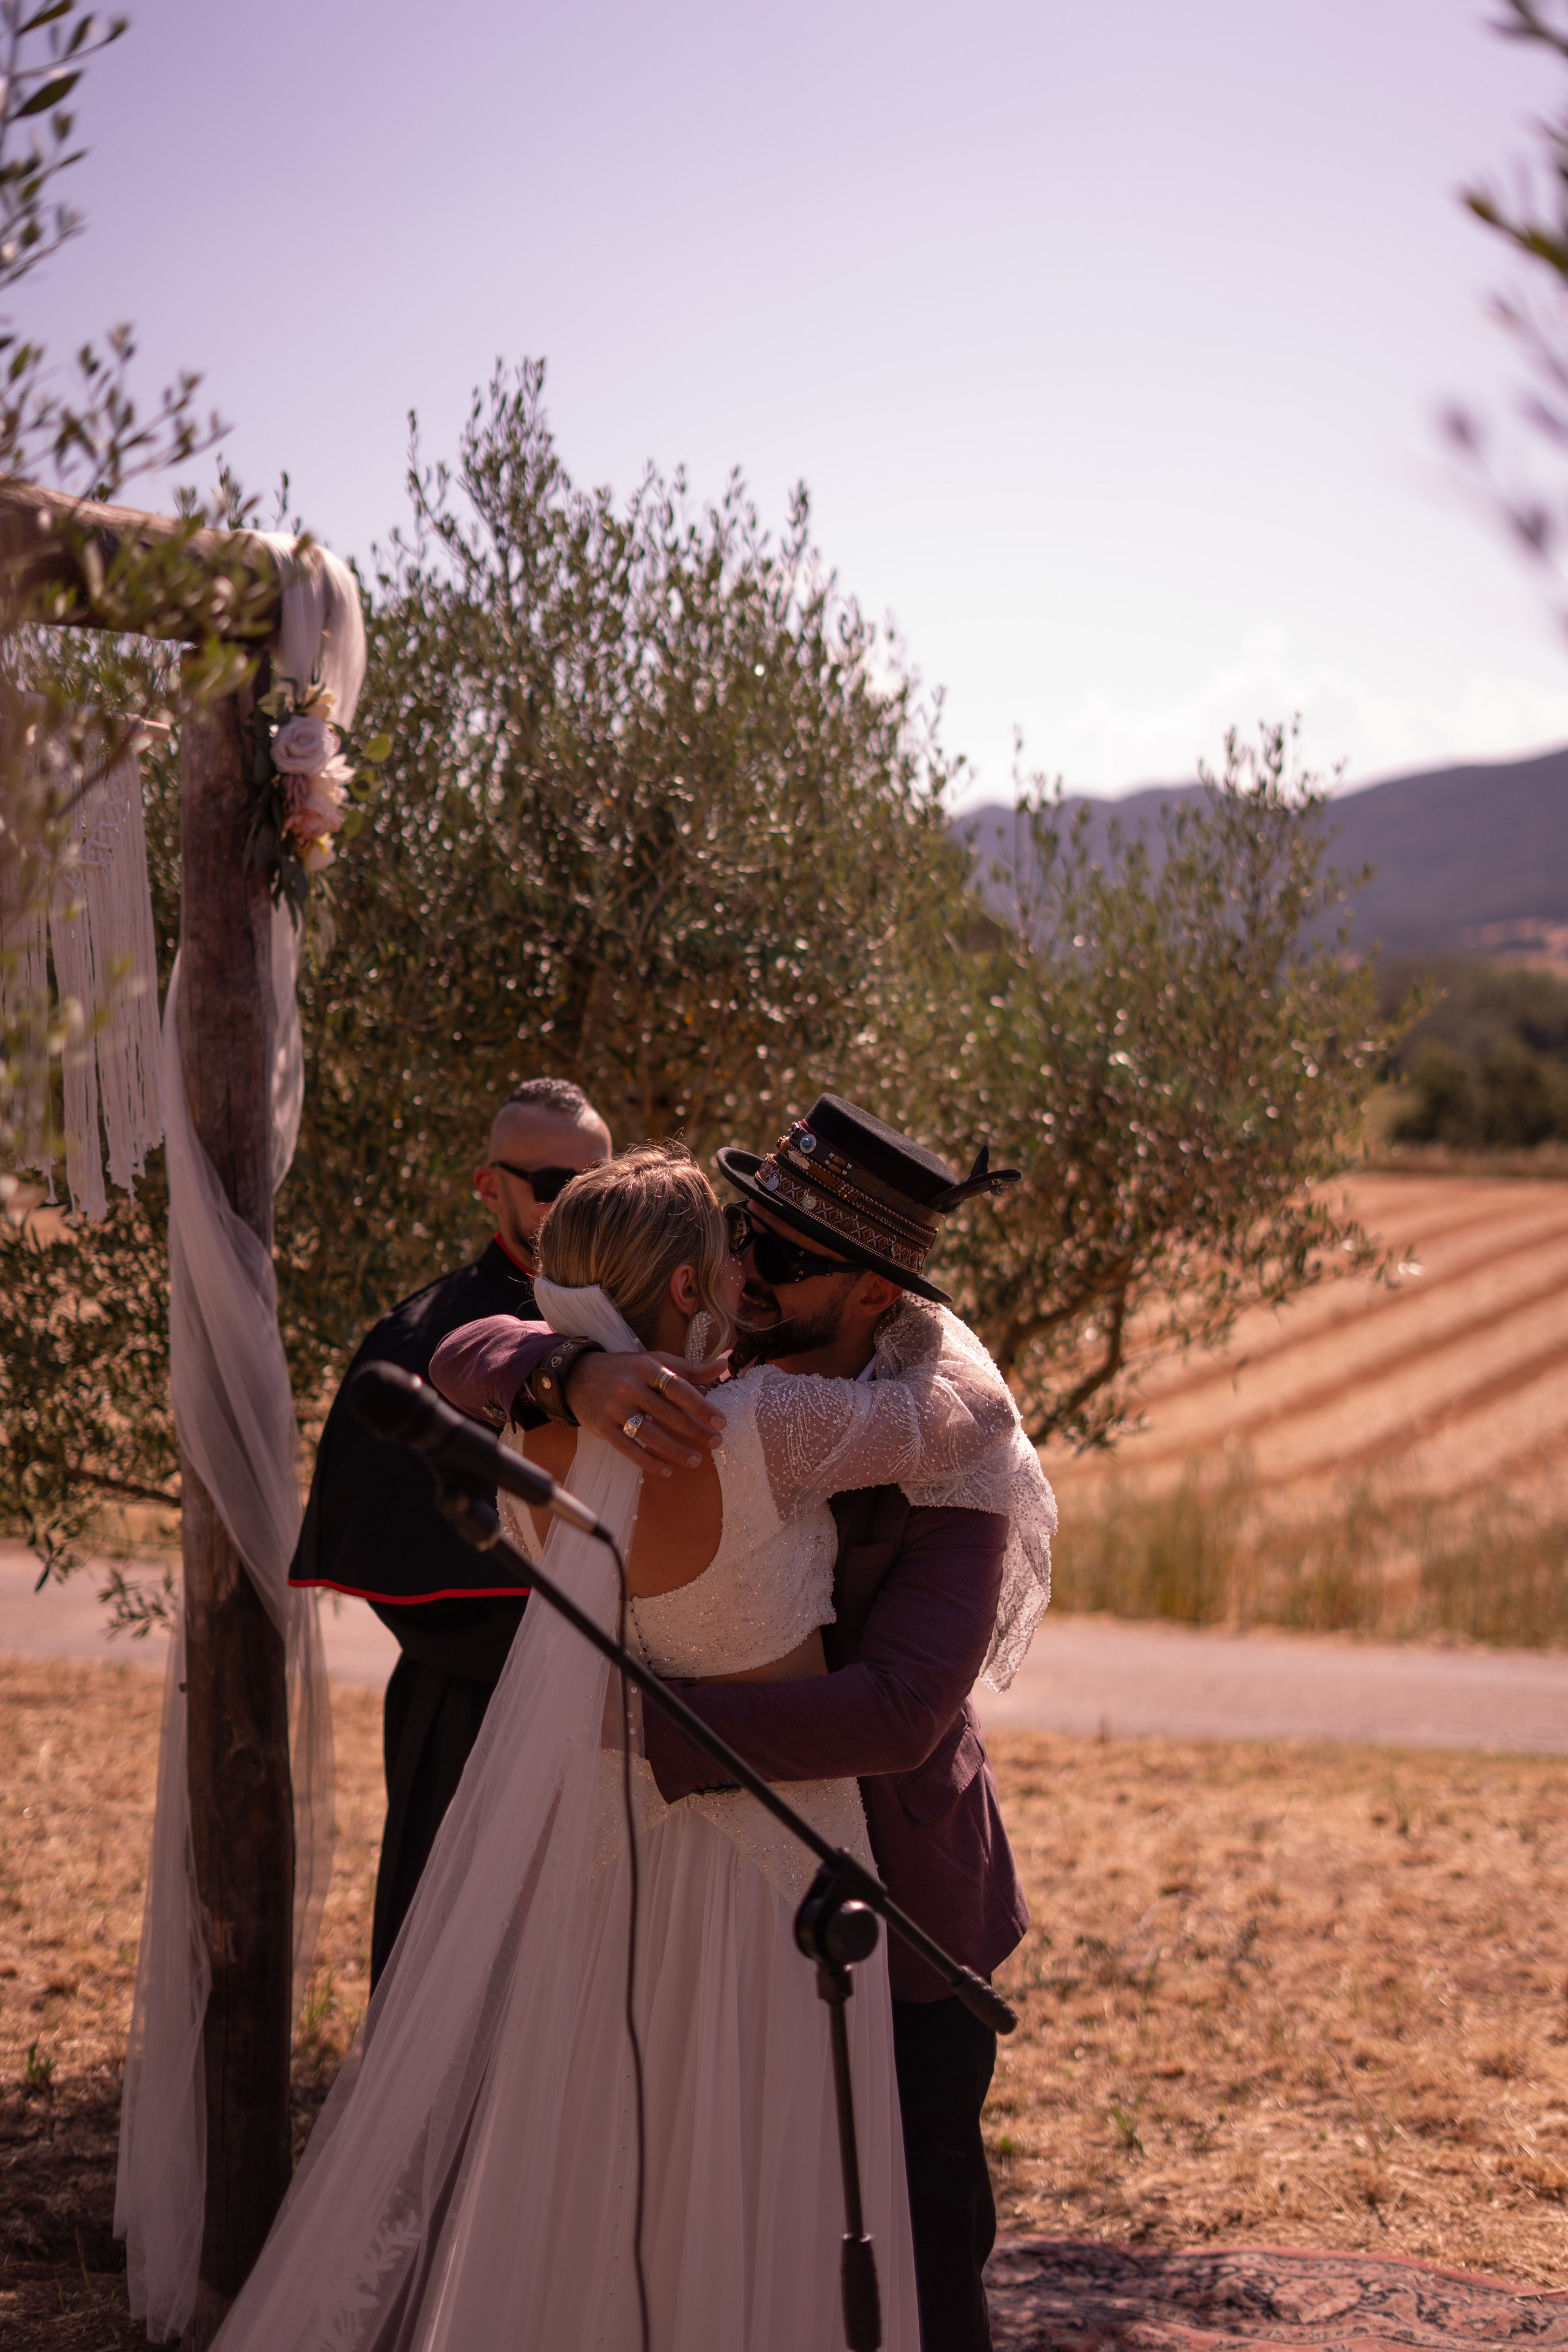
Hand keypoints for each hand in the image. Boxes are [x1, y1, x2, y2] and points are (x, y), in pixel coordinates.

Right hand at [563, 1348, 728, 1474]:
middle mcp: (629, 1388)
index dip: (700, 1406)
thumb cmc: (626, 1369)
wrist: (577, 1375)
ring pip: (649, 1435)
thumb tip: (725, 1363)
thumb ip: (689, 1368)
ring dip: (675, 1451)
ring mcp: (614, 1409)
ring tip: (695, 1460)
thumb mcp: (655, 1361)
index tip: (720, 1421)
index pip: (678, 1388)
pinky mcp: (602, 1427)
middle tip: (716, 1443)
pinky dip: (648, 1462)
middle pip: (667, 1414)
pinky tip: (667, 1470)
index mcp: (646, 1368)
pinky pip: (628, 1449)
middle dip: (694, 1431)